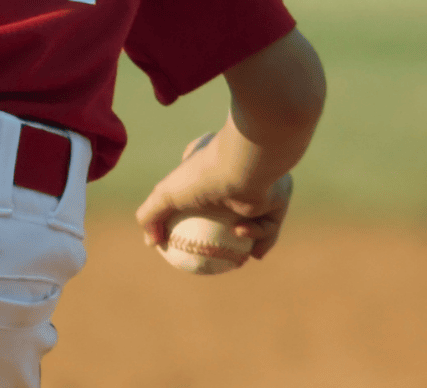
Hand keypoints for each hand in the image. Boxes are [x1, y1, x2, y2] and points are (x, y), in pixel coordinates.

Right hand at [135, 130, 295, 259]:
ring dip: (246, 240)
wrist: (244, 167)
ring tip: (238, 259)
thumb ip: (150, 216)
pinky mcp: (276, 198)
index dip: (192, 214)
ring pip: (253, 221)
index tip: (186, 238)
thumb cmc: (202, 177)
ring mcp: (258, 186)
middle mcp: (236, 175)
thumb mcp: (165, 195)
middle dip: (224, 232)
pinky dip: (259, 236)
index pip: (199, 192)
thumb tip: (150, 243)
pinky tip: (251, 250)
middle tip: (215, 255)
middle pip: (228, 209)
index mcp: (209, 168)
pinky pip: (268, 225)